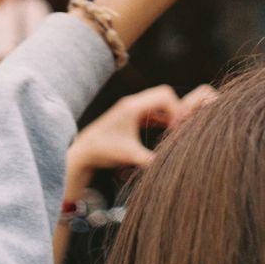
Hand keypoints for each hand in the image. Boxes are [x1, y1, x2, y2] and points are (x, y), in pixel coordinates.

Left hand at [69, 84, 216, 174]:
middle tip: (181, 129)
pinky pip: (153, 111)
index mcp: (133, 106)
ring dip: (170, 114)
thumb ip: (151, 161)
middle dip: (176, 109)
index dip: (177, 110)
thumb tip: (172, 168)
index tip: (178, 129)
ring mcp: (132, 108)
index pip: (164, 96)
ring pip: (159, 102)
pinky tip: (168, 133)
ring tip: (177, 132)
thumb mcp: (130, 156)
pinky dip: (163, 119)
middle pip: (164, 94)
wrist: (83, 151)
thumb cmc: (103, 151)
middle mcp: (133, 102)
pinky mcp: (132, 115)